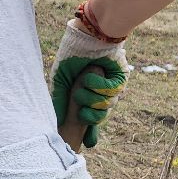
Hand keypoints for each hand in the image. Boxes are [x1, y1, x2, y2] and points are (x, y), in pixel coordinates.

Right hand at [49, 20, 128, 148]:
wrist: (87, 35)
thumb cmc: (72, 54)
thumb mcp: (61, 80)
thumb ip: (59, 101)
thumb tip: (57, 123)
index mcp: (87, 96)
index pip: (90, 120)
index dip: (90, 132)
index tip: (89, 144)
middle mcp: (100, 95)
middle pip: (97, 118)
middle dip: (87, 110)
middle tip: (79, 95)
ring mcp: (111, 89)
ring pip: (103, 107)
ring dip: (90, 94)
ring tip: (85, 79)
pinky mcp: (120, 81)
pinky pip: (109, 93)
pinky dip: (98, 84)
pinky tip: (95, 72)